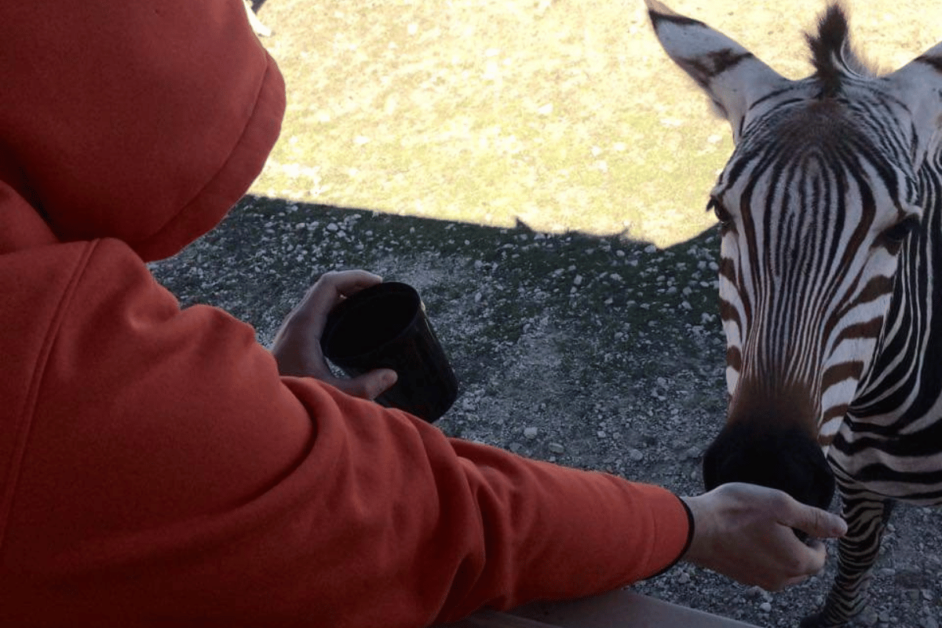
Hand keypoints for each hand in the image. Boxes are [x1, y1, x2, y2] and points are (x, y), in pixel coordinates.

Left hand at [271, 270, 397, 399]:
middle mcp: (297, 320)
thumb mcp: (333, 393)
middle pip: (327, 287)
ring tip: (370, 303)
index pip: (330, 283)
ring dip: (345, 295)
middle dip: (355, 284)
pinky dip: (337, 308)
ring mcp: (293, 327)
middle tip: (381, 294)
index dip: (356, 277)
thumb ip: (364, 386)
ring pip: (321, 298)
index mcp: (305, 324)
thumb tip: (391, 375)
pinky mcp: (294, 338)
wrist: (258, 407)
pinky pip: (317, 311)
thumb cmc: (292, 398)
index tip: (380, 284)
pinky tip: (351, 323)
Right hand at [681, 483, 846, 590]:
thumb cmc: (737, 512)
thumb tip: (843, 528)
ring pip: (782, 570)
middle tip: (781, 522)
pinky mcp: (740, 577)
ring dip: (780, 553)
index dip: (815, 537)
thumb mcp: (781, 505)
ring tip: (763, 528)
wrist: (694, 528)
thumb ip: (814, 518)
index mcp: (796, 562)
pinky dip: (761, 556)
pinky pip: (762, 569)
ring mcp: (758, 580)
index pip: (821, 558)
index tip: (798, 519)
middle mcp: (781, 579)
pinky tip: (746, 537)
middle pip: (802, 567)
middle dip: (799, 548)